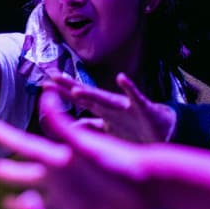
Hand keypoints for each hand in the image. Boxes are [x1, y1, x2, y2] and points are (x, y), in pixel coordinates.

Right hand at [0, 91, 158, 208]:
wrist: (150, 182)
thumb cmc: (118, 161)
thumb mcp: (86, 145)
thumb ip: (63, 125)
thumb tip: (46, 95)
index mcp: (60, 158)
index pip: (27, 146)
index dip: (7, 136)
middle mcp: (64, 178)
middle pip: (30, 175)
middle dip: (12, 172)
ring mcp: (73, 199)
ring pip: (43, 203)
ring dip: (26, 205)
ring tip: (8, 205)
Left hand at [45, 72, 176, 142]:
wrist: (164, 131)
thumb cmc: (136, 129)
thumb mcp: (109, 130)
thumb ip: (90, 126)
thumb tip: (69, 126)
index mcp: (103, 110)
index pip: (80, 100)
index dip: (63, 93)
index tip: (45, 84)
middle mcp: (112, 105)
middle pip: (88, 95)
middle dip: (70, 87)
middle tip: (52, 77)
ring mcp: (127, 106)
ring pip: (107, 99)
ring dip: (92, 94)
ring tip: (75, 89)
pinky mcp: (143, 109)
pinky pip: (136, 97)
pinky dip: (130, 88)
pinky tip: (122, 78)